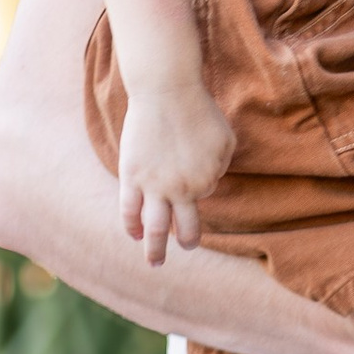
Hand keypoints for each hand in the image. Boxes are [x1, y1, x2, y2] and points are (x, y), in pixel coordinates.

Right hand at [119, 81, 235, 264]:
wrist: (167, 91)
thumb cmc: (199, 111)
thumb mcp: (225, 140)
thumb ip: (218, 166)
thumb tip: (206, 183)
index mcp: (205, 181)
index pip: (204, 195)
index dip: (201, 183)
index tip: (195, 172)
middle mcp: (179, 190)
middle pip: (183, 229)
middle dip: (186, 242)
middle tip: (184, 247)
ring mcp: (153, 185)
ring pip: (153, 228)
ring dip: (154, 249)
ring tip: (155, 261)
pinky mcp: (131, 176)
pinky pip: (129, 209)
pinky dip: (131, 225)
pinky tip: (133, 233)